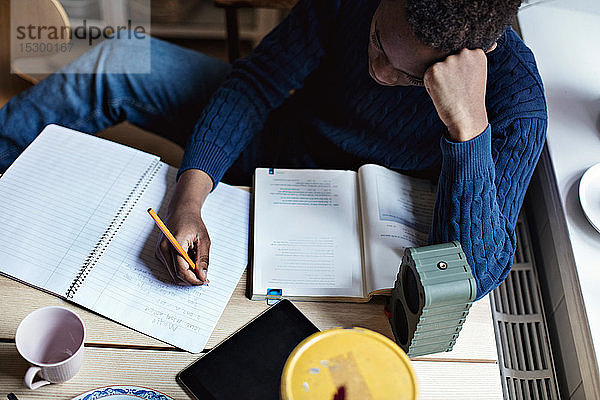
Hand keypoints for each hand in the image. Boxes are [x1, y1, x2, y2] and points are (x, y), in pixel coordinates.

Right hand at [155, 169, 213, 284]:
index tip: (204, 281)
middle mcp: (163, 249)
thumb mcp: (203, 239)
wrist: (180, 211)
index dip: (194, 279)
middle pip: (176, 275)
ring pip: (173, 273)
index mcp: (175, 243)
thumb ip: (203, 258)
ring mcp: (160, 252)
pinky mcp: (160, 254)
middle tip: (204, 276)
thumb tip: (202, 275)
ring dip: (187, 273)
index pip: (182, 270)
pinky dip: (182, 268)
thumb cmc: (192, 222)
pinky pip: (171, 267)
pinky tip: (189, 258)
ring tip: (197, 261)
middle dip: (191, 279)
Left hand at [424, 48, 488, 141]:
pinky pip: (427, 76)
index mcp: (477, 52)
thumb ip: (467, 61)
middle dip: (449, 74)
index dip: (460, 72)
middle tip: (458, 89)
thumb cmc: (470, 100)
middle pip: (447, 60)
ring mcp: (449, 60)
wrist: (466, 117)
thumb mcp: (475, 75)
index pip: (459, 55)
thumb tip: (458, 50)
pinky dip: (431, 86)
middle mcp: (464, 52)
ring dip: (439, 80)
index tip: (466, 83)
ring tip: (451, 92)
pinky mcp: (435, 69)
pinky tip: (443, 94)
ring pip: (437, 68)